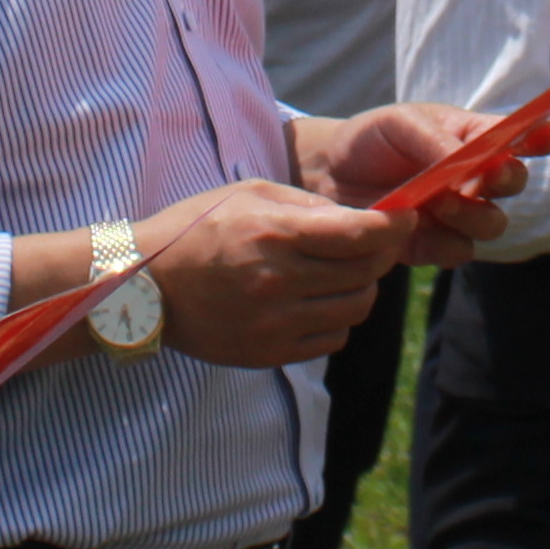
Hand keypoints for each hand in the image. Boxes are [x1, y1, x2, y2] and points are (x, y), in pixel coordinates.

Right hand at [140, 181, 413, 366]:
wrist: (143, 286)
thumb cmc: (197, 227)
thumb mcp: (250, 195)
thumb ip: (308, 205)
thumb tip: (360, 220)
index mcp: (274, 234)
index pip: (361, 235)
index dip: (395, 226)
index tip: (406, 217)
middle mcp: (278, 282)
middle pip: (366, 274)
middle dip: (380, 256)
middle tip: (374, 244)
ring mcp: (274, 323)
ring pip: (355, 310)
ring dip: (360, 288)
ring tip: (341, 273)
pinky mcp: (269, 353)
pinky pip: (331, 341)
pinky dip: (335, 320)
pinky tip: (315, 301)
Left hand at [297, 102, 518, 259]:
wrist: (326, 176)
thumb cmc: (370, 139)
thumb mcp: (400, 123)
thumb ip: (437, 139)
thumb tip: (471, 160)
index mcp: (472, 138)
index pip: (520, 137)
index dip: (540, 137)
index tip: (546, 137)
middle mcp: (473, 177)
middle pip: (514, 184)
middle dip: (506, 179)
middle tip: (486, 174)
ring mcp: (457, 213)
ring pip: (492, 223)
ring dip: (472, 213)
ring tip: (439, 201)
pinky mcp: (434, 245)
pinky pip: (459, 251)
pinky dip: (444, 241)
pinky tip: (418, 227)